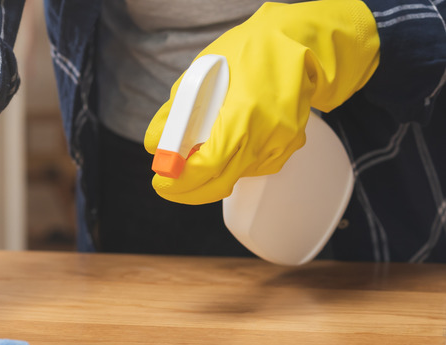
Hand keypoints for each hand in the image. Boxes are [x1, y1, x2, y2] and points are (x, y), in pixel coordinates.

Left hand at [144, 0, 379, 204]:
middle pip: (220, 184)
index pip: (207, 165)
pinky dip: (233, 163)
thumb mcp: (199, 72)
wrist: (299, 43)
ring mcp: (281, 144)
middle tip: (168, 186)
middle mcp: (266, 135)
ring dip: (211, 174)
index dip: (181, 180)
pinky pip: (252, 168)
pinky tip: (228, 142)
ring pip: (235, 177)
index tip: (161, 182)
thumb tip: (154, 145)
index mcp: (243, 113)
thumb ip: (175, 112)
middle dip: (189, 191)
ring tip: (196, 153)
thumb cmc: (248, 51)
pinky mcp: (288, 148)